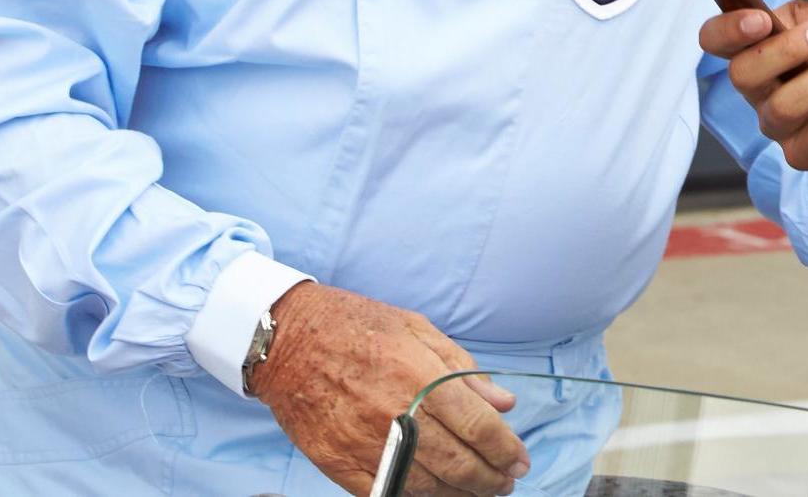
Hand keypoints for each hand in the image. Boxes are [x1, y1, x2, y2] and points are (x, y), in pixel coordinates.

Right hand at [249, 282, 529, 496]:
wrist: (288, 340)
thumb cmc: (358, 327)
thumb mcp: (418, 329)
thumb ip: (464, 368)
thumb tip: (504, 403)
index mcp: (420, 375)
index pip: (478, 426)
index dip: (506, 449)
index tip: (519, 460)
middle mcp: (396, 413)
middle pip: (458, 464)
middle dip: (491, 479)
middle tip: (506, 481)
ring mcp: (366, 443)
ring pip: (427, 487)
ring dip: (460, 494)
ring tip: (479, 491)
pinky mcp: (340, 464)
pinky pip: (387, 493)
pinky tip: (435, 494)